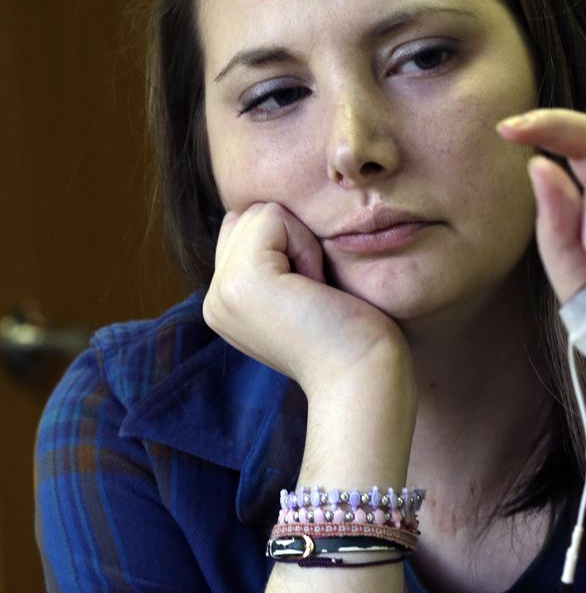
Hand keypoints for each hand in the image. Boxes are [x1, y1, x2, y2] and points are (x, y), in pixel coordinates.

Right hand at [202, 202, 413, 398]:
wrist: (363, 380)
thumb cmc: (353, 338)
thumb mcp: (302, 293)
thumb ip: (275, 259)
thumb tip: (272, 215)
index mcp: (226, 304)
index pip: (245, 230)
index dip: (290, 246)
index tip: (312, 297)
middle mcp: (214, 299)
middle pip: (248, 215)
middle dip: (293, 241)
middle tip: (314, 295)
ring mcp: (221, 292)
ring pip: (259, 213)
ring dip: (301, 243)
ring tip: (314, 293)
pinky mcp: (241, 280)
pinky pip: (273, 218)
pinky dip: (305, 245)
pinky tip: (315, 288)